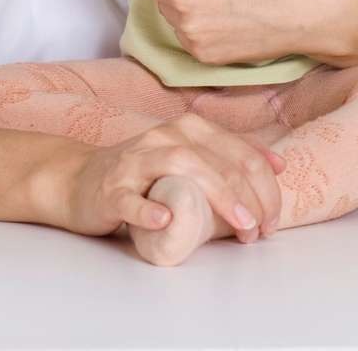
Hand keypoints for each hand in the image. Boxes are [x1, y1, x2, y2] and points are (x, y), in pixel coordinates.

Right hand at [56, 113, 287, 242]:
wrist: (80, 181)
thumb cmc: (143, 176)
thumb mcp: (188, 159)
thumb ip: (228, 157)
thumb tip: (277, 164)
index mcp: (187, 129)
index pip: (239, 151)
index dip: (264, 186)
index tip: (273, 219)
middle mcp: (162, 136)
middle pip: (215, 159)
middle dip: (249, 196)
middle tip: (261, 229)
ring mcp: (134, 161)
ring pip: (180, 165)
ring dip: (217, 195)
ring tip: (241, 225)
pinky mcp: (110, 189)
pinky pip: (129, 198)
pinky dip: (148, 210)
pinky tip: (165, 221)